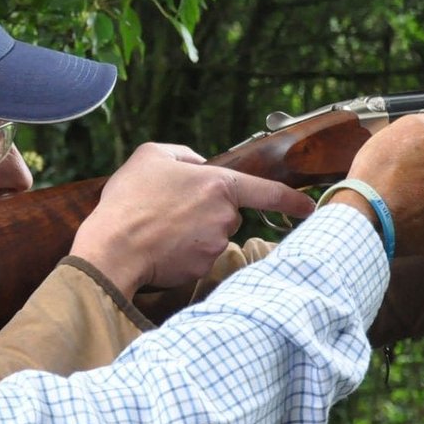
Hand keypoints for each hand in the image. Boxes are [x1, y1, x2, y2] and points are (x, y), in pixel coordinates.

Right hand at [72, 143, 316, 295]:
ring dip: (192, 232)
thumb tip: (199, 165)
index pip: (268, 193)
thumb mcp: (151, 156)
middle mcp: (224, 217)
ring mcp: (214, 245)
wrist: (113, 246)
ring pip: (211, 236)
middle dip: (206, 211)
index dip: (292, 201)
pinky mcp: (201, 268)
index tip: (309, 208)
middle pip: (227, 214)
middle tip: (170, 208)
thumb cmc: (130, 199)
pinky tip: (159, 246)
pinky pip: (197, 257)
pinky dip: (181, 252)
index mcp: (219, 185)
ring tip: (158, 227)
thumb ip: (184, 155)